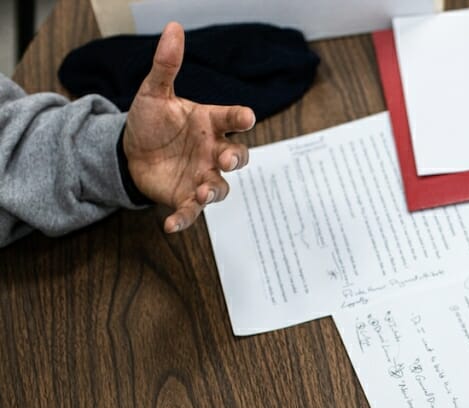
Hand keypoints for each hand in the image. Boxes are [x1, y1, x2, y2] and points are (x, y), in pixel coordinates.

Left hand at [123, 22, 255, 233]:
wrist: (129, 151)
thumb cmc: (150, 121)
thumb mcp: (154, 92)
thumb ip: (166, 65)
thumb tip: (174, 28)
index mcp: (210, 124)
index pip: (231, 119)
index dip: (241, 118)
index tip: (246, 117)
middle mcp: (212, 152)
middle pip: (237, 157)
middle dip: (235, 159)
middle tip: (225, 158)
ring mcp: (202, 177)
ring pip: (220, 188)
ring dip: (215, 192)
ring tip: (204, 193)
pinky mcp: (186, 198)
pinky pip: (191, 213)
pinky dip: (184, 220)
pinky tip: (170, 226)